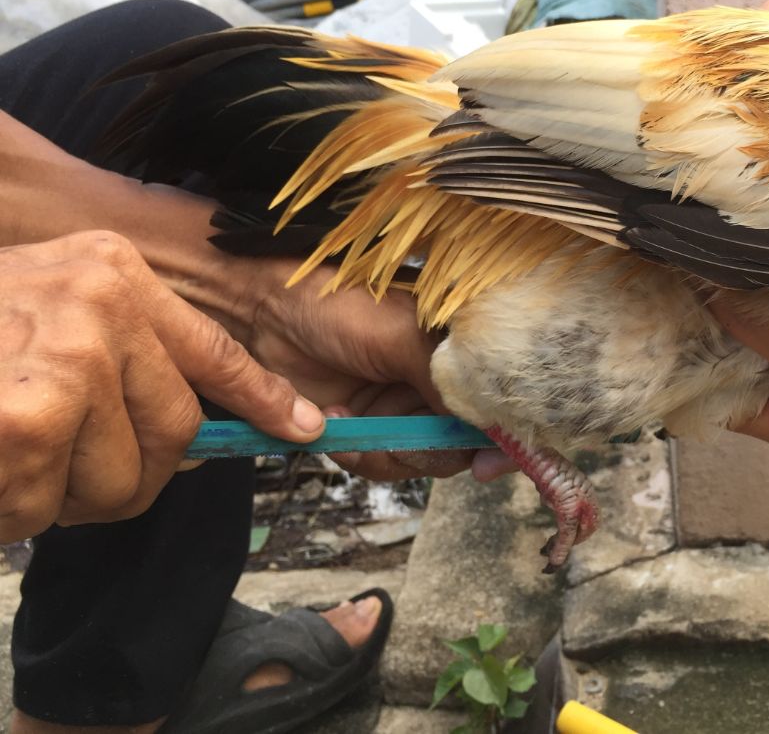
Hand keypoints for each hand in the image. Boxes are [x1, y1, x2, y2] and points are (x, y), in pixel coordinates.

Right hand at [0, 232, 324, 540]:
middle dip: (128, 476)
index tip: (306, 429)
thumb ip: (120, 351)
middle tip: (64, 467)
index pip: (214, 352)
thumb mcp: (46, 305)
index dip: (264, 400)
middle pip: (174, 436)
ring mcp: (69, 359)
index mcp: (115, 273)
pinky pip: (47, 505)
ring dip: (55, 496)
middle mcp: (104, 305)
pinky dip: (9, 510)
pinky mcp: (29, 417)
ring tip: (8, 455)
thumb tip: (188, 437)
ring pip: (116, 482)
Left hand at [230, 258, 489, 480]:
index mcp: (463, 350)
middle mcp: (443, 382)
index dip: (504, 440)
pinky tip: (334, 419)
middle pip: (467, 444)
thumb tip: (491, 427)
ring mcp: (408, 409)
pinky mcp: (373, 430)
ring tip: (350, 417)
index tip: (487, 464)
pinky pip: (385, 465)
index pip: (503, 404)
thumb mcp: (403, 335)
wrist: (260, 315)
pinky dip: (358, 452)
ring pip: (424, 461)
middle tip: (399, 430)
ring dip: (386, 449)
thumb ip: (450, 378)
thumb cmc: (335, 307)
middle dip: (429, 448)